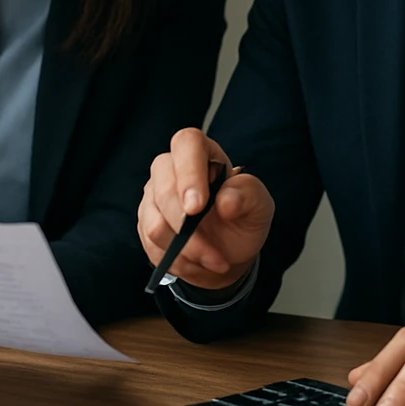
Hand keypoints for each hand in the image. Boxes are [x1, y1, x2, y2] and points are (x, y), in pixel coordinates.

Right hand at [137, 127, 274, 289]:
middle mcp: (171, 168)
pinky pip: (151, 244)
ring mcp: (153, 195)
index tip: (197, 207)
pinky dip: (177, 260)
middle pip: (163, 188)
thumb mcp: (259, 206)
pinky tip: (196, 262)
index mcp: (202, 153)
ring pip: (155, 223)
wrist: (229, 251)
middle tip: (215, 252)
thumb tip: (226, 200)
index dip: (189, 173)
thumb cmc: (242, 219)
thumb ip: (249, 195)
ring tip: (214, 261)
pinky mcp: (145, 222)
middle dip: (187, 227)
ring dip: (187, 251)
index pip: (186, 143)